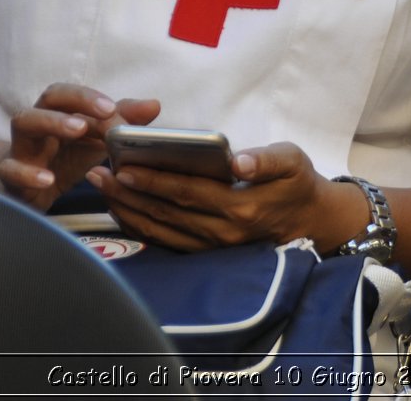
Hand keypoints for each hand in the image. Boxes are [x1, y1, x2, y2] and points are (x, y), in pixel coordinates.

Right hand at [0, 84, 159, 211]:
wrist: (27, 186)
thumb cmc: (65, 155)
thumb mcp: (96, 140)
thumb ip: (122, 121)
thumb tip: (154, 104)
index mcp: (57, 112)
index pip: (66, 94)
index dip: (87, 97)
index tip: (112, 108)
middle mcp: (37, 124)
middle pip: (44, 101)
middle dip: (74, 101)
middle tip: (101, 114)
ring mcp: (20, 147)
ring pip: (23, 124)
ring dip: (51, 124)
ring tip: (78, 131)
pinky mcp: (10, 176)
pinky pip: (11, 170)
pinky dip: (28, 174)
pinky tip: (48, 179)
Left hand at [86, 141, 365, 251]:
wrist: (311, 220)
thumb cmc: (297, 182)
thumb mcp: (293, 160)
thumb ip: (266, 160)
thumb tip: (239, 161)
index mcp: (241, 206)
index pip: (188, 191)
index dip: (155, 180)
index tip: (125, 166)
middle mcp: (223, 231)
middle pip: (167, 211)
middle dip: (130, 192)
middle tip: (99, 174)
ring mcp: (213, 245)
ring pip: (162, 229)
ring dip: (129, 210)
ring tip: (103, 188)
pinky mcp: (208, 250)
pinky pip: (167, 241)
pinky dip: (141, 227)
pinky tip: (123, 210)